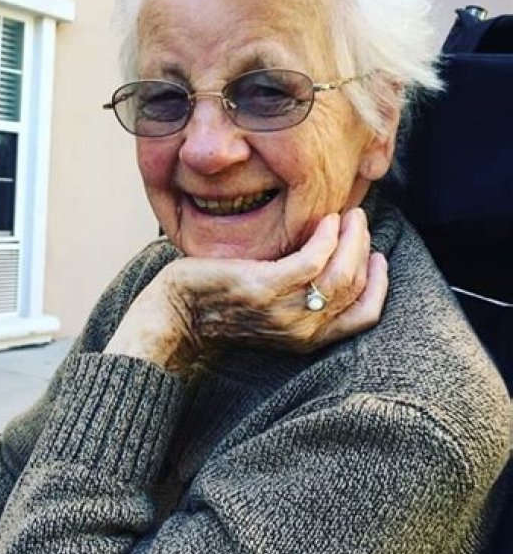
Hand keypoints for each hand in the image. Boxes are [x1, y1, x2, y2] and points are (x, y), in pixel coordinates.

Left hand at [104, 208, 387, 371]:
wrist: (174, 316)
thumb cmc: (218, 306)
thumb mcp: (268, 309)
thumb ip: (297, 295)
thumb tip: (324, 261)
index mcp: (306, 339)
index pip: (364, 317)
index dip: (378, 284)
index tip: (376, 254)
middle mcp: (301, 330)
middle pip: (355, 288)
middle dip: (365, 249)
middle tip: (359, 221)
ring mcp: (284, 311)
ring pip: (340, 272)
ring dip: (351, 238)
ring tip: (347, 214)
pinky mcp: (264, 288)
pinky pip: (312, 260)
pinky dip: (326, 236)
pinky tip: (324, 220)